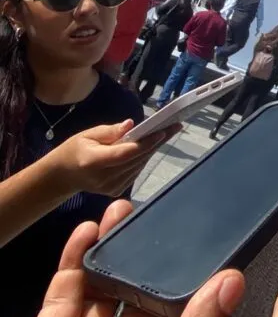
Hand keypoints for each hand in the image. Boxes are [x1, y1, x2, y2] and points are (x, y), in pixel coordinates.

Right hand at [0, 200, 244, 316]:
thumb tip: (233, 283)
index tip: (207, 242)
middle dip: (150, 262)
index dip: (195, 284)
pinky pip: (62, 302)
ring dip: (113, 254)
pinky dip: (73, 265)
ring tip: (126, 213)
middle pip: (141, 303)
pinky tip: (88, 233)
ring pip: (102, 295)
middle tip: (160, 219)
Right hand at [47, 121, 175, 197]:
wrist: (63, 176)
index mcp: (94, 162)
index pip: (124, 153)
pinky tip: (153, 145)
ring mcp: (111, 187)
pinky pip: (136, 171)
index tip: (162, 132)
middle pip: (136, 159)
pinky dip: (144, 157)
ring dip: (154, 148)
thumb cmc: (74, 150)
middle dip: (157, 141)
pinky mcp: (116, 191)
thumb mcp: (87, 135)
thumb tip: (131, 125)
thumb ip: (109, 131)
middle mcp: (105, 178)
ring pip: (139, 165)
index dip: (145, 144)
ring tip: (169, 131)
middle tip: (175, 126)